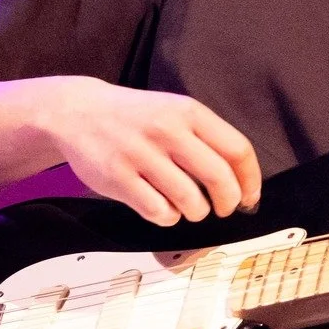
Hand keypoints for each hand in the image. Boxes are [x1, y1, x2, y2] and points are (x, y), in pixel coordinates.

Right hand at [36, 77, 261, 225]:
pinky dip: (168, 217)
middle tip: (224, 209)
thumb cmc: (137, 117)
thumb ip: (206, 138)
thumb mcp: (175, 111)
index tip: (250, 197)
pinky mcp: (118, 178)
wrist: (77, 111)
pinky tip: (164, 209)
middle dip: (229, 202)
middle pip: (219, 178)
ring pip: (190, 200)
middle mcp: (168, 131)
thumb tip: (240, 179)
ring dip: (197, 212)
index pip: (237, 149)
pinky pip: (158, 211)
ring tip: (192, 208)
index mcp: (190, 112)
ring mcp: (142, 155)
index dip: (250, 180)